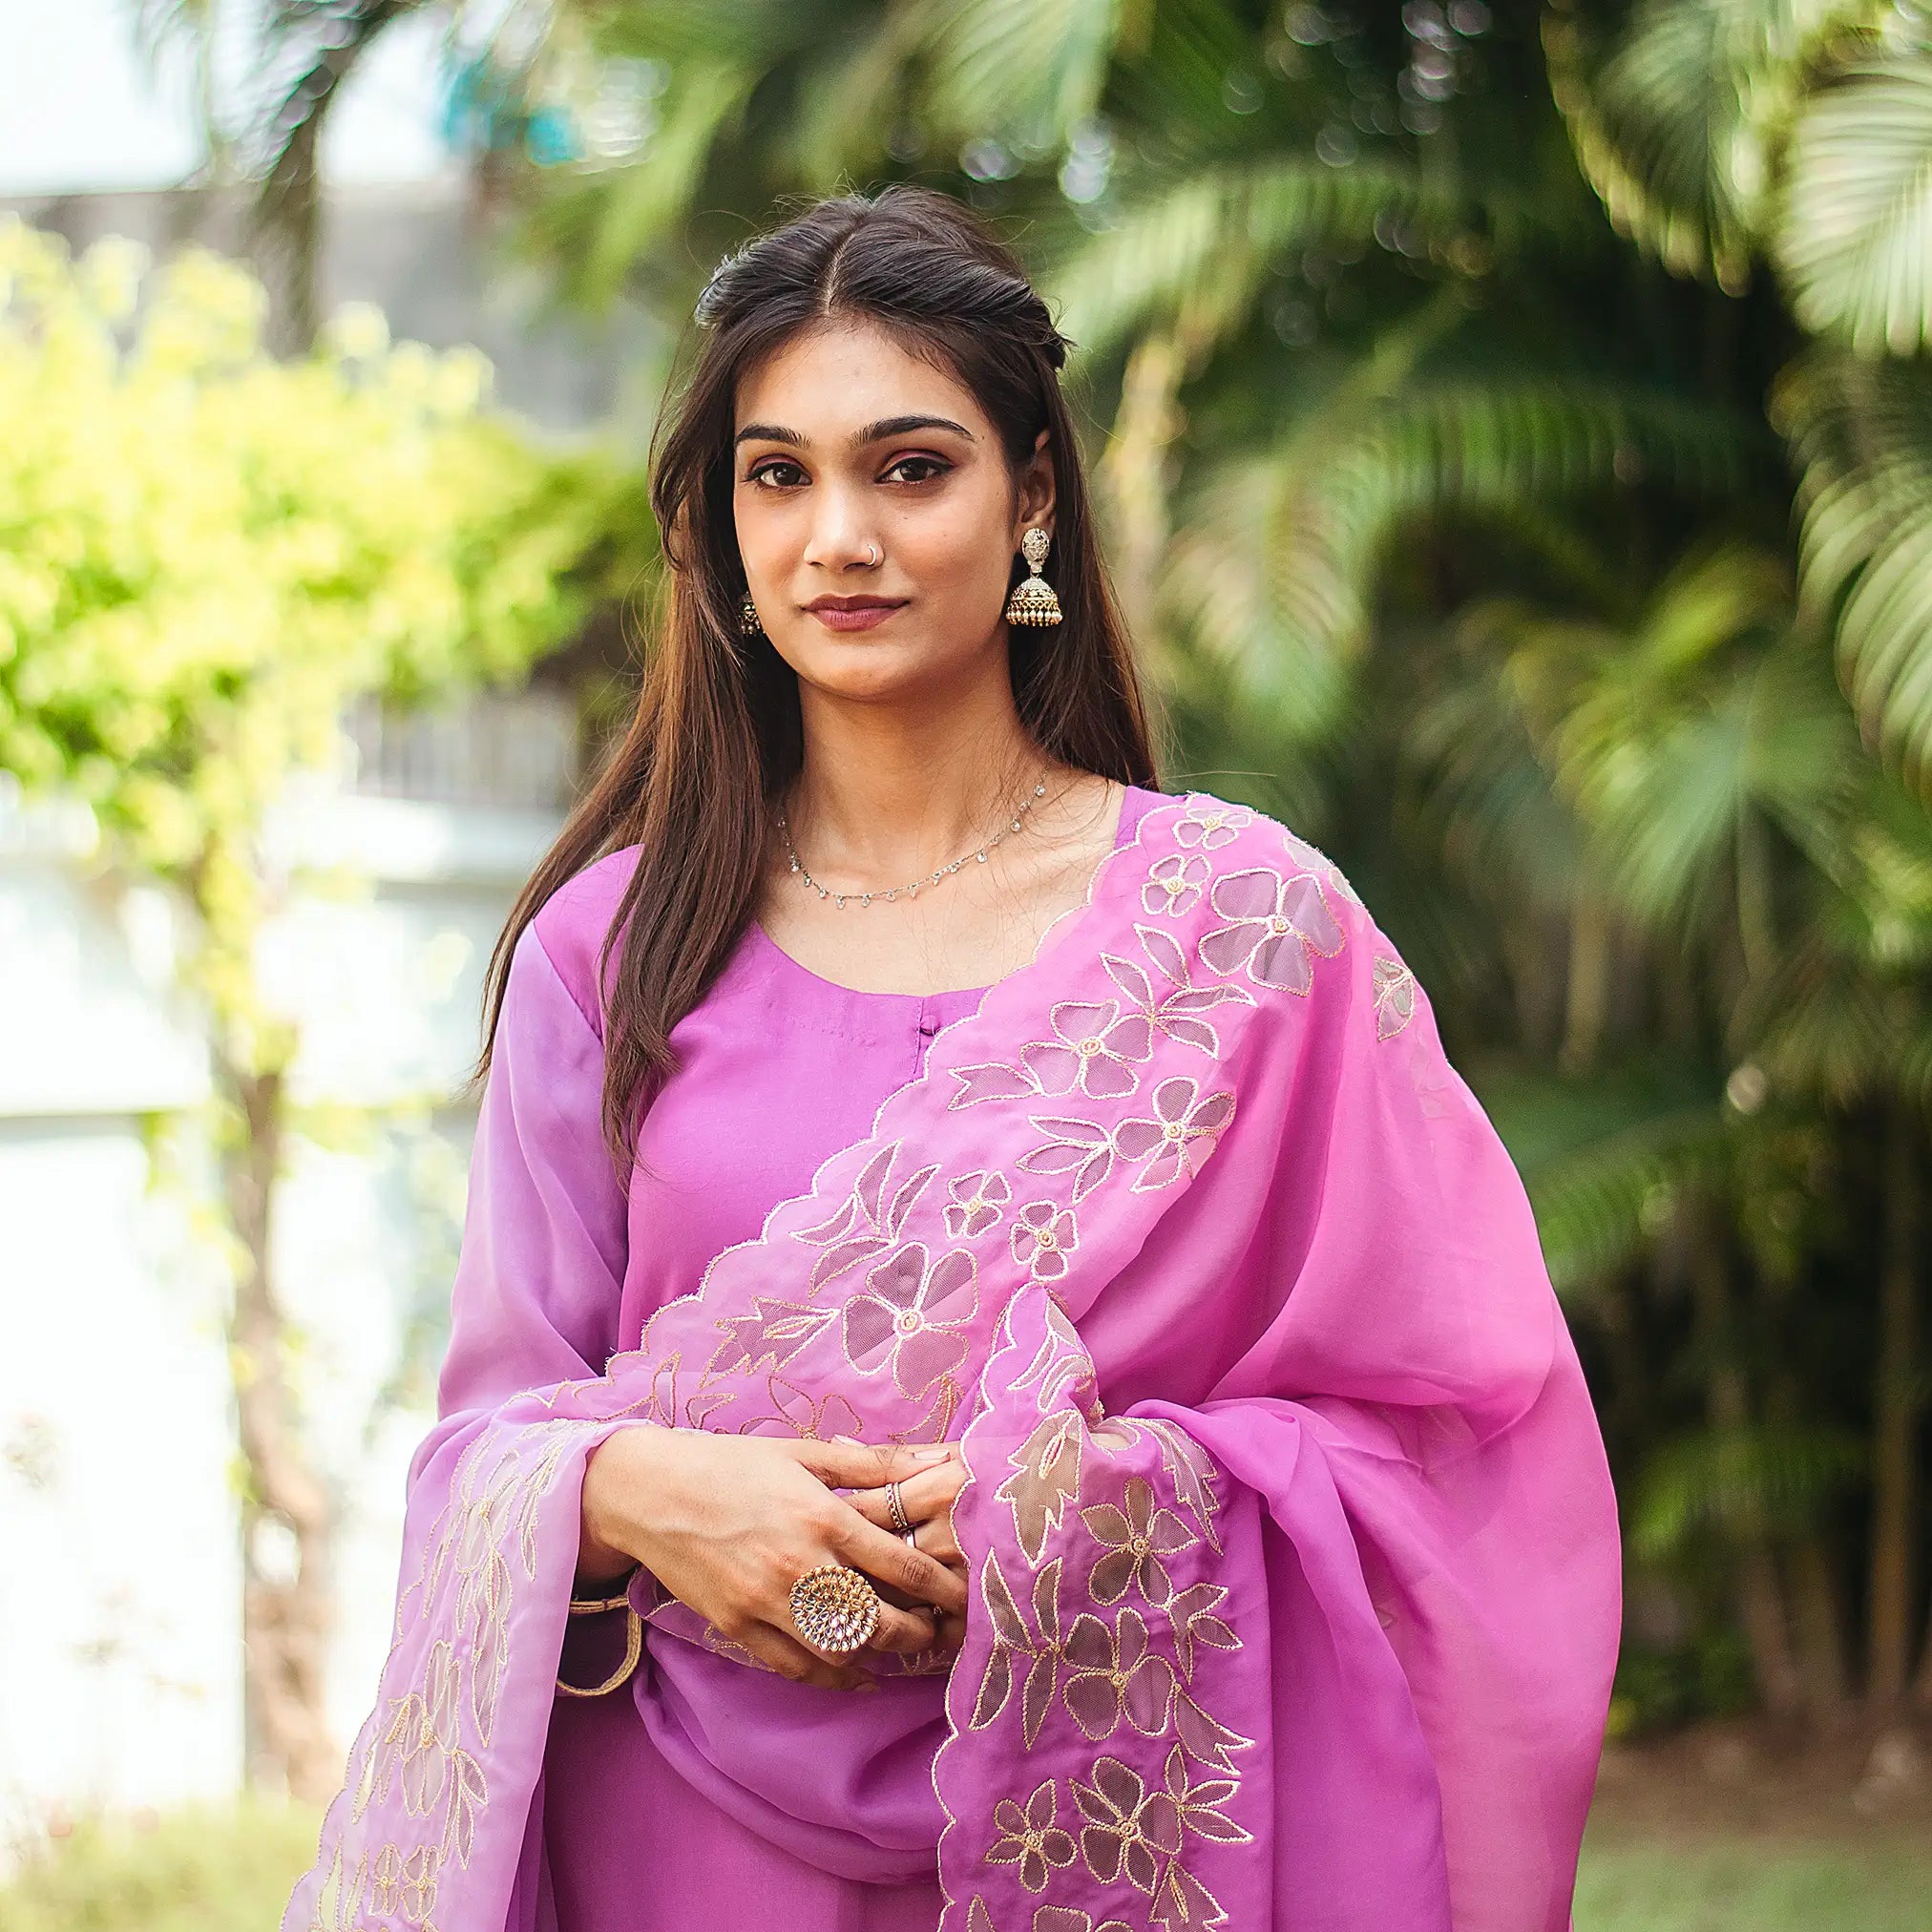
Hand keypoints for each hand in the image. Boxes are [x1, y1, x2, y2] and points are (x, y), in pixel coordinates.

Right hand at [580, 1427, 967, 1690]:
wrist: (651, 1492)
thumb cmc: (731, 1464)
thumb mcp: (803, 1452)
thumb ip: (872, 1463)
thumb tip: (936, 1460)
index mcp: (823, 1517)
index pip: (902, 1565)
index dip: (942, 1588)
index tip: (964, 1596)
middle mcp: (800, 1566)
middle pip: (879, 1620)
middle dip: (919, 1632)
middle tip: (939, 1630)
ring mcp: (766, 1603)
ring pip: (840, 1650)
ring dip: (879, 1656)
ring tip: (903, 1650)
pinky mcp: (738, 1627)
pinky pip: (795, 1667)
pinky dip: (833, 1676)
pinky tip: (856, 1674)